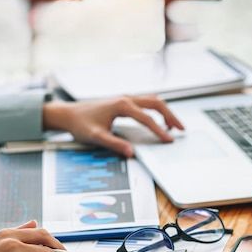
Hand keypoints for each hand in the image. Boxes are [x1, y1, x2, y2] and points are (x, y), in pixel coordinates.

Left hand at [43, 96, 183, 156]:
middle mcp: (126, 98)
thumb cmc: (81, 124)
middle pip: (156, 103)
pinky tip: (159, 120)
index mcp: (121, 105)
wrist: (69, 114)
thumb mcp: (96, 137)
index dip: (159, 131)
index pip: (147, 118)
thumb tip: (131, 152)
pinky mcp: (124, 102)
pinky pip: (146, 103)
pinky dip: (157, 110)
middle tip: (181, 129)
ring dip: (165, 111)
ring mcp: (125, 98)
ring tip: (175, 126)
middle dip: (170, 116)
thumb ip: (114, 144)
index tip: (168, 141)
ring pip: (152, 101)